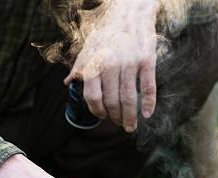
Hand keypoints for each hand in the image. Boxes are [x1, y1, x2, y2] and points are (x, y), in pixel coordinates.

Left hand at [64, 0, 157, 132]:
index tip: (102, 117)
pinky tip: (148, 114)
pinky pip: (148, 88)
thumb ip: (80, 67)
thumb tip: (68, 83)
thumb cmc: (108, 31)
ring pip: (129, 99)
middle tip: (119, 124)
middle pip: (112, 101)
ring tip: (130, 126)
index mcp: (94, 62)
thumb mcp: (89, 47)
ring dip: (130, 117)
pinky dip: (149, 104)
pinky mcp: (147, 61)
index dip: (97, 111)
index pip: (92, 96)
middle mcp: (110, 64)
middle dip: (115, 117)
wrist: (130, 11)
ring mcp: (130, 63)